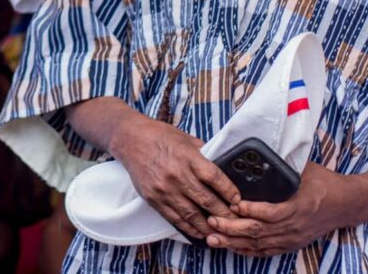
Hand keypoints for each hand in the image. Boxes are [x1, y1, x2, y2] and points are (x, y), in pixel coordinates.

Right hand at [108, 114, 241, 240]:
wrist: (130, 139)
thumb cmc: (159, 136)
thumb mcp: (186, 139)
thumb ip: (204, 154)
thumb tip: (223, 166)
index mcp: (188, 157)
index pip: (215, 178)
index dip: (229, 191)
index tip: (238, 200)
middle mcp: (176, 174)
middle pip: (206, 199)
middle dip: (224, 213)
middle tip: (236, 221)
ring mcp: (164, 189)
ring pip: (191, 214)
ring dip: (208, 226)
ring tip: (220, 232)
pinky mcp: (153, 199)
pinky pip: (174, 218)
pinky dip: (189, 227)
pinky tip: (199, 232)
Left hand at [205, 162, 349, 257]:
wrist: (345, 204)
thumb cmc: (323, 183)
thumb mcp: (304, 169)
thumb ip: (281, 165)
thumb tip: (257, 153)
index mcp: (299, 206)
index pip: (271, 213)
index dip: (250, 210)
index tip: (233, 203)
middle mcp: (294, 226)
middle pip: (259, 231)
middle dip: (232, 228)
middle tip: (212, 221)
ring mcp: (292, 238)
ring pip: (259, 244)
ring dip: (234, 242)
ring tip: (212, 238)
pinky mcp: (291, 244)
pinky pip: (265, 251)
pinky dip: (247, 250)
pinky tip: (231, 247)